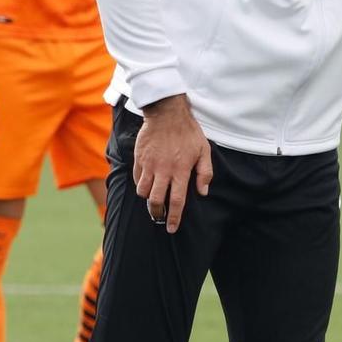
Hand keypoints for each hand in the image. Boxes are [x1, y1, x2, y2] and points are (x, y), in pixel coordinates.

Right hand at [132, 95, 211, 233]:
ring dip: (148, 199)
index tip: (172, 228)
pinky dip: (140, 184)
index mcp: (181, 171)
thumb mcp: (204, 150)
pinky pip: (136, 178)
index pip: (177, 201)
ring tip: (153, 198)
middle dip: (157, 213)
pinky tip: (146, 183)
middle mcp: (163, 170)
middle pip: (156, 200)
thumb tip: (203, 192)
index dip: (174, 217)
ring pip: (143, 191)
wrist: (167, 113)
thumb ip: (205, 172)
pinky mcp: (139, 158)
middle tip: (159, 217)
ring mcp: (149, 165)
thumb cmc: (188, 132)